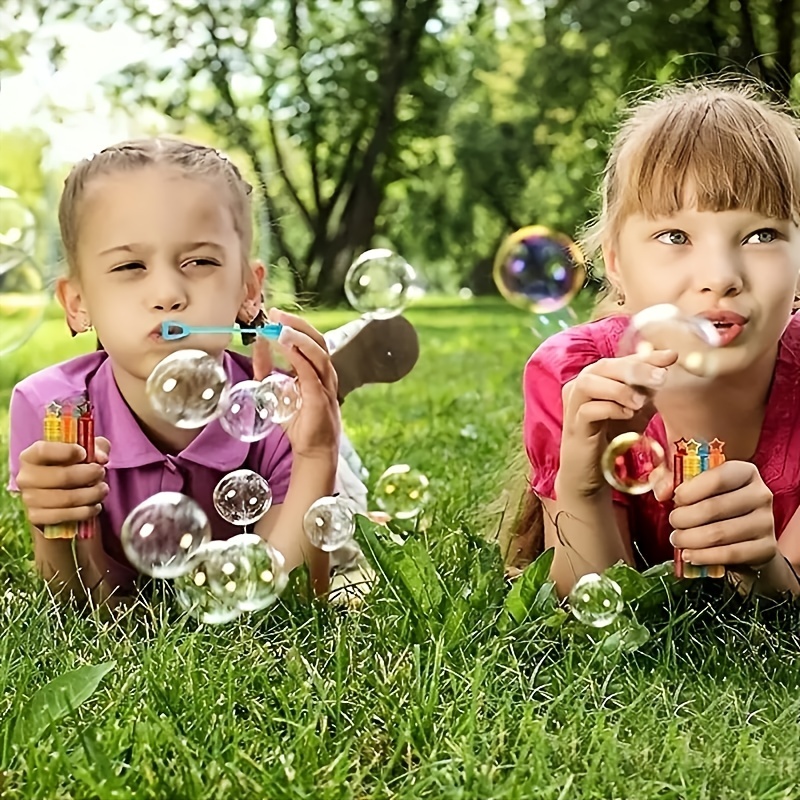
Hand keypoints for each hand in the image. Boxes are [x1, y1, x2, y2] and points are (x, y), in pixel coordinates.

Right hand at [16, 437, 110, 526]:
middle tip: (101, 472)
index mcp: (31, 456)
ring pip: (67, 498)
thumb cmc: (74, 467)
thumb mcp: (87, 451)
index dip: (66, 451)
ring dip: (92, 494)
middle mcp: (26, 477)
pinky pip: (66, 515)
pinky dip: (86, 511)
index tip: (84, 453)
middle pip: (62, 476)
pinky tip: (95, 506)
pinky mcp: (36, 517)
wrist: (63, 496)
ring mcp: (29, 499)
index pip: (43, 451)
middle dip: (89, 474)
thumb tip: (101, 458)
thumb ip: (97, 448)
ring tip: (103, 489)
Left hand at [253, 308, 339, 461]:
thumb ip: (266, 369)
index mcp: (317, 370)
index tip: (274, 314)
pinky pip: (311, 372)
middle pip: (317, 340)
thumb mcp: (276, 389)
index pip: (309, 340)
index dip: (293, 326)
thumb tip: (256, 345)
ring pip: (318, 353)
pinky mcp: (320, 397)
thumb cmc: (299, 422)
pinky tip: (286, 347)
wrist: (312, 449)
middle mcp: (325, 374)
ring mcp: (325, 385)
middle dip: (297, 325)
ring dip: (298, 337)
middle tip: (276, 315)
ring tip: (280, 328)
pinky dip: (299, 357)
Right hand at [557, 349, 677, 497]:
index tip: (671, 356)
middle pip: (603, 366)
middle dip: (635, 369)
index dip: (645, 357)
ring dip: (618, 389)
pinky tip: (627, 415)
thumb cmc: (611, 438)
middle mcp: (579, 387)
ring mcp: (573, 406)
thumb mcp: (635, 410)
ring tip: (641, 402)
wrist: (591, 472)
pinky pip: (587, 410)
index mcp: (595, 379)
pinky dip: (610, 409)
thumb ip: (646, 391)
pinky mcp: (574, 427)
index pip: (620, 360)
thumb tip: (666, 371)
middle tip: (661, 378)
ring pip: (589, 383)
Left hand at [668, 460, 776, 568]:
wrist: (745, 537)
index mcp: (744, 472)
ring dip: (690, 539)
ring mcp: (766, 522)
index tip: (675, 499)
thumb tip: (660, 492)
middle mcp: (760, 495)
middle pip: (714, 508)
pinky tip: (690, 555)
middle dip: (685, 517)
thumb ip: (672, 480)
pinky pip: (730, 554)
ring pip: (720, 533)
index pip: (717, 478)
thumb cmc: (714, 504)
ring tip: (677, 539)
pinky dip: (704, 556)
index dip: (690, 490)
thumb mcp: (693, 485)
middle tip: (673, 522)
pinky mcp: (766, 548)